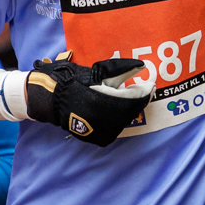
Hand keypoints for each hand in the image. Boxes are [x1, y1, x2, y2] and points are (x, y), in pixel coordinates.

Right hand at [25, 55, 151, 146]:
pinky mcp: (100, 139)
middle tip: (138, 89)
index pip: (134, 100)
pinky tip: (114, 109)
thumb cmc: (75, 82)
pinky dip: (119, 118)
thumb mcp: (99, 71)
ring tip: (122, 98)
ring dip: (128, 109)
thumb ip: (122, 69)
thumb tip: (142, 65)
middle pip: (131, 111)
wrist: (53, 100)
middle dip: (136, 100)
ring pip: (125, 120)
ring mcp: (102, 133)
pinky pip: (117, 128)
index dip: (144, 92)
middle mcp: (103, 121)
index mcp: (103, 103)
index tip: (150, 85)